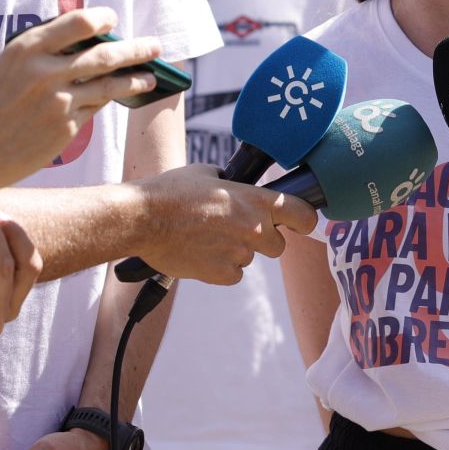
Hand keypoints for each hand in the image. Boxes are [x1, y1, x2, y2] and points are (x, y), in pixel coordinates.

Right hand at [0, 8, 164, 194]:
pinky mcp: (67, 128)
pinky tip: (121, 98)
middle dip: (137, 48)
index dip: (102, 19)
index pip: (80, 21)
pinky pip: (96, 108)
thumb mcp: (8, 68)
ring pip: (111, 84)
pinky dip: (109, 101)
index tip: (112, 20)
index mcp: (26, 48)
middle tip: (155, 45)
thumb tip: (85, 48)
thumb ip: (43, 56)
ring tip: (151, 76)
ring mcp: (59, 100)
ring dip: (137, 78)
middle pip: (106, 53)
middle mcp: (45, 70)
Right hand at [134, 166, 319, 285]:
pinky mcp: (221, 274)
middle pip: (278, 245)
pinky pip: (233, 273)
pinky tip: (201, 252)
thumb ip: (234, 185)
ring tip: (207, 237)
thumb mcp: (210, 174)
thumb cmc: (173, 191)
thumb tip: (240, 187)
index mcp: (256, 200)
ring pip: (250, 258)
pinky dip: (221, 267)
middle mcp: (255, 229)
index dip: (305, 220)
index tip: (301, 223)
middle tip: (236, 229)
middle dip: (263, 240)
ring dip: (236, 251)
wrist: (144, 219)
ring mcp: (239, 254)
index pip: (303, 215)